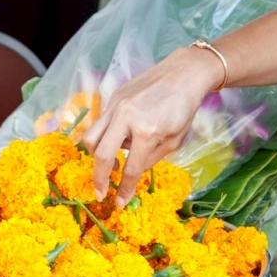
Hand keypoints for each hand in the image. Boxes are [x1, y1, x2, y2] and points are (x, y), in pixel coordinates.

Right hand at [80, 45, 223, 200]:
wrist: (184, 73)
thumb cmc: (184, 108)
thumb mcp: (174, 139)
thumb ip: (151, 158)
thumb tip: (132, 172)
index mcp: (147, 132)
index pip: (131, 169)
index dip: (124, 190)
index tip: (119, 203)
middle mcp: (127, 118)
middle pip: (102, 155)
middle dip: (99, 178)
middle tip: (101, 192)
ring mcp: (117, 105)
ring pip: (92, 137)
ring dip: (96, 156)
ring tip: (109, 165)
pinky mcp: (114, 97)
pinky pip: (101, 122)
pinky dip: (106, 136)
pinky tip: (120, 140)